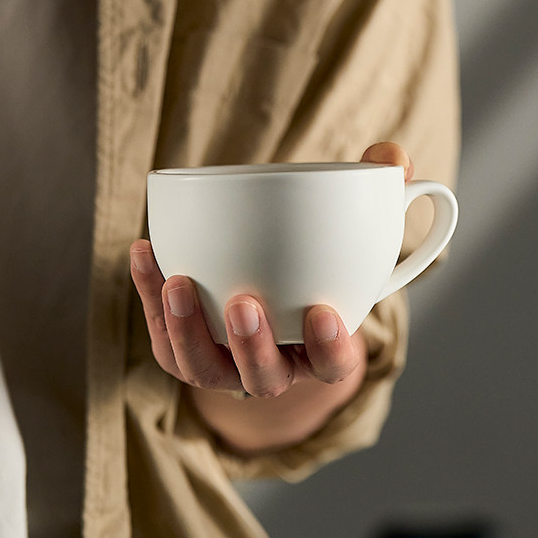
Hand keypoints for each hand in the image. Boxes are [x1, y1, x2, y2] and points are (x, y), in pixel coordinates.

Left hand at [130, 142, 411, 453]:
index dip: (330, 348)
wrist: (273, 288)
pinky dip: (148, 296)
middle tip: (243, 303)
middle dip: (252, 346)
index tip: (323, 312)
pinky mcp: (183, 348)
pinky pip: (162, 337)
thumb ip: (378, 192)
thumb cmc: (321, 253)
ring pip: (203, 369)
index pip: (332, 364)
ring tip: (178, 283)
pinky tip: (144, 252)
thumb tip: (393, 159)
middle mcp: (274, 365)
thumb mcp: (356, 224)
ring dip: (187, 331)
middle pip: (263, 378)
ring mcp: (225, 363)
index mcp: (320, 346)